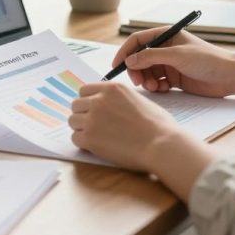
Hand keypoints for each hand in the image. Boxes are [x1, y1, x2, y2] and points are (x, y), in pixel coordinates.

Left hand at [70, 82, 217, 199]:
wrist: (161, 144)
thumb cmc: (158, 125)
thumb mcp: (138, 100)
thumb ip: (120, 99)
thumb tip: (111, 105)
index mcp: (111, 88)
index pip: (84, 90)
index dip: (88, 101)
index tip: (93, 110)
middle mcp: (99, 100)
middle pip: (76, 105)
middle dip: (83, 115)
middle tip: (94, 125)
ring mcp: (92, 119)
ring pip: (73, 121)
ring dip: (81, 128)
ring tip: (96, 136)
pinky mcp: (90, 138)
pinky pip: (75, 138)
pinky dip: (83, 143)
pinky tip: (96, 146)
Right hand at [112, 30, 234, 96]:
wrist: (230, 77)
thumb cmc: (209, 60)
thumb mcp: (177, 56)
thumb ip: (151, 57)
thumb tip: (129, 61)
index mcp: (166, 35)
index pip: (138, 41)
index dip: (125, 52)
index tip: (117, 66)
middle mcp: (166, 48)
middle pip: (140, 58)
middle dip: (136, 70)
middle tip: (138, 82)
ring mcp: (170, 64)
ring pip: (147, 72)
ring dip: (146, 80)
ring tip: (154, 87)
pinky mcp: (174, 78)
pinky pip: (156, 82)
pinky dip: (155, 87)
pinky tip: (163, 89)